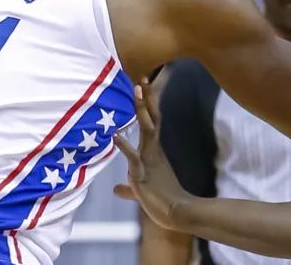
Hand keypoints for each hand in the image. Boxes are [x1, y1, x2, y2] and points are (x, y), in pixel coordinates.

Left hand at [114, 77, 189, 230]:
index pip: (152, 120)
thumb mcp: (141, 189)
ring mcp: (149, 160)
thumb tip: (117, 189)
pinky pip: (133, 158)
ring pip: (146, 130)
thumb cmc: (162, 199)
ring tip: (135, 92)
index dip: (148, 102)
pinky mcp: (143, 174)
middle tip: (141, 78)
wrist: (176, 212)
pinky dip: (124, 147)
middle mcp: (153, 150)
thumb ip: (128, 187)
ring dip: (140, 111)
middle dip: (146, 99)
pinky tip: (114, 136)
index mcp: (154, 150)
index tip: (144, 83)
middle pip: (151, 118)